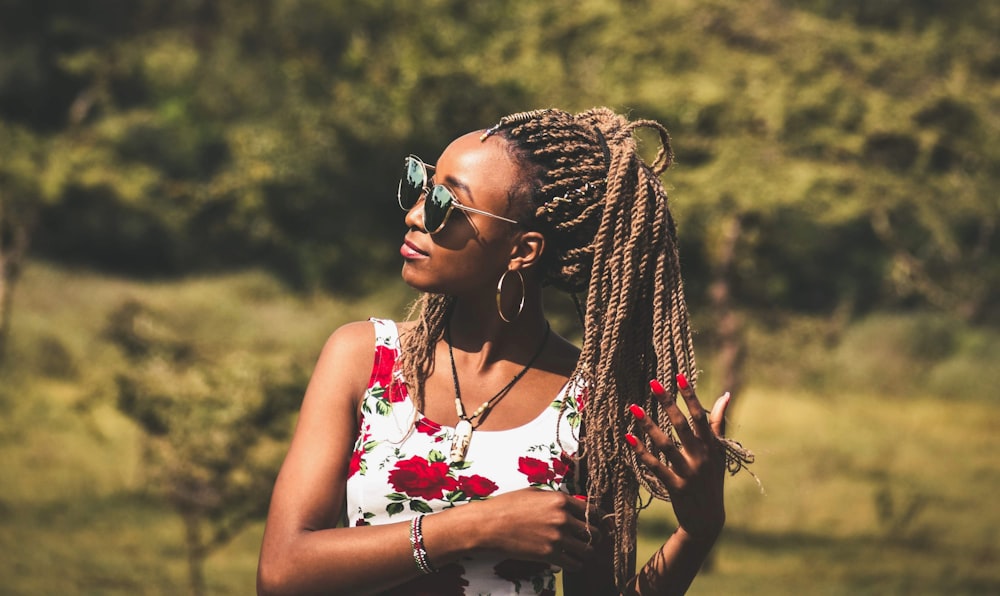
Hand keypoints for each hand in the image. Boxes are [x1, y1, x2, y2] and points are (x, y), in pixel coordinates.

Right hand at [473, 487, 604, 570]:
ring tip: (583, 554)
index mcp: (560, 500)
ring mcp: (557, 537)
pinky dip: (576, 565)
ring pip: (587, 549)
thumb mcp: (533, 493)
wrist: (488, 525)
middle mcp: (562, 517)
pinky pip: (574, 563)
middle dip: (595, 537)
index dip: (599, 519)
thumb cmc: (507, 506)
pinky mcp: (549, 554)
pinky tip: (572, 563)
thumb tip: (571, 504)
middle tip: (594, 541)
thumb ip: (555, 499)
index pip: (591, 510)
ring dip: (587, 553)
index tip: (602, 525)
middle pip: (593, 531)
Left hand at [626, 375, 729, 544]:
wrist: (708, 519)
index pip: (701, 416)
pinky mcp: (675, 487)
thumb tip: (725, 394)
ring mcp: (688, 473)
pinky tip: (628, 437)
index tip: (678, 376)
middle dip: (668, 403)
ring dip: (649, 425)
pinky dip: (641, 452)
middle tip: (652, 382)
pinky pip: (655, 466)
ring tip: (633, 407)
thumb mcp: (720, 453)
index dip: (690, 396)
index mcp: (712, 446)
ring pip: (666, 445)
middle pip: (682, 425)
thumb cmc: (712, 480)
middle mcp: (701, 457)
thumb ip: (718, 424)